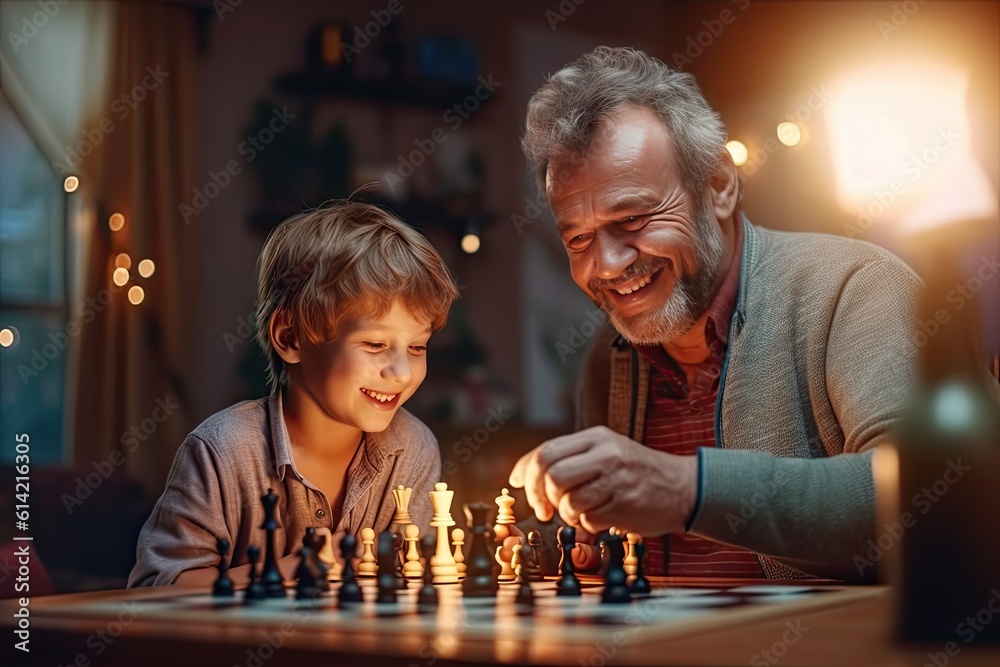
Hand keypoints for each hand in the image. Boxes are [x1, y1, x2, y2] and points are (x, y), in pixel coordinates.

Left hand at [508, 426, 697, 535]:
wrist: (683, 487)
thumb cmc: (636, 471)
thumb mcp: (605, 451)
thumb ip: (568, 458)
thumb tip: (521, 476)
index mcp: (597, 437)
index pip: (547, 451)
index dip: (526, 471)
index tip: (518, 485)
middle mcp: (606, 454)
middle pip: (552, 475)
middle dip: (540, 495)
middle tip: (544, 508)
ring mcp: (616, 480)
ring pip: (567, 500)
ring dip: (565, 513)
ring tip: (579, 511)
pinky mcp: (625, 505)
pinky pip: (588, 519)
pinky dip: (586, 524)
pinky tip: (600, 516)